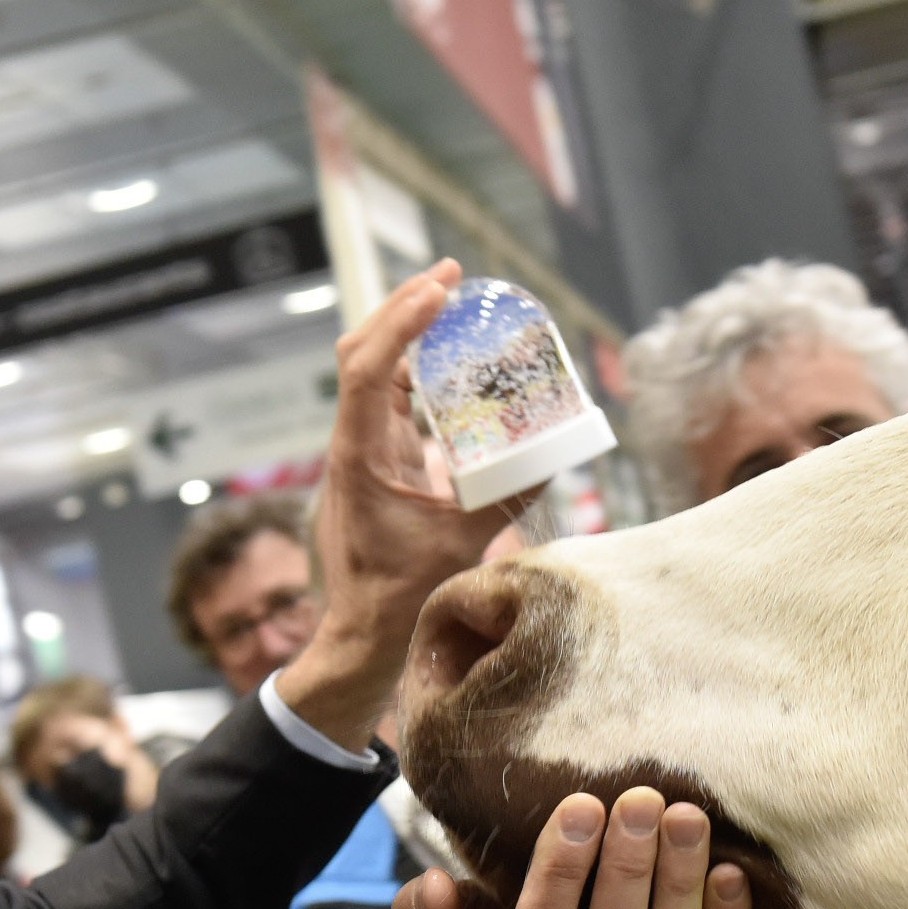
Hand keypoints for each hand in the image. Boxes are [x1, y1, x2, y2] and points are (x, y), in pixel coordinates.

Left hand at [275, 262, 529, 746]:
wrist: (362, 630)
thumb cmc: (402, 593)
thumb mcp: (463, 540)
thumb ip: (509, 496)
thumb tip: (556, 454)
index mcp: (360, 457)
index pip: (369, 369)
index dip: (402, 321)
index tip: (441, 289)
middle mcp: (351, 442)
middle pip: (361, 350)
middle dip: (403, 307)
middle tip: (451, 278)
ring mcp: (357, 447)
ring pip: (369, 368)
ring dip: (404, 329)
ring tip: (448, 300)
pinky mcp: (370, 458)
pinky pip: (385, 397)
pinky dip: (411, 367)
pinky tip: (445, 356)